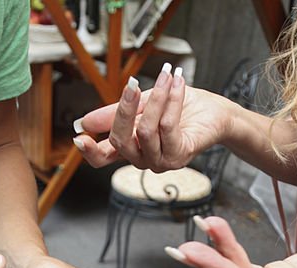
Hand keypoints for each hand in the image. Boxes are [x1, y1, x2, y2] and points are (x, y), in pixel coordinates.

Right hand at [73, 65, 237, 171]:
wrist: (215, 112)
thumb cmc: (181, 107)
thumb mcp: (143, 104)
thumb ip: (117, 112)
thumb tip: (86, 121)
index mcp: (130, 147)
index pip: (103, 158)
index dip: (89, 151)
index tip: (80, 136)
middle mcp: (143, 159)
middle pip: (120, 141)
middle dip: (124, 109)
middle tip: (132, 84)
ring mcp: (161, 161)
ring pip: (145, 131)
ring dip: (156, 99)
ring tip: (166, 76)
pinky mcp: (179, 156)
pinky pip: (167, 126)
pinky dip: (171, 100)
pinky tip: (177, 85)